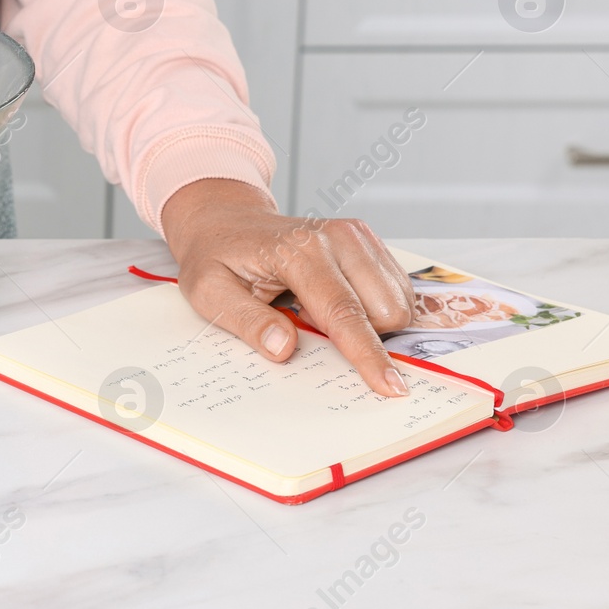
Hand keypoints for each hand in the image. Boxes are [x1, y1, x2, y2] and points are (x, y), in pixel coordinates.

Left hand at [161, 179, 416, 397]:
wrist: (227, 222)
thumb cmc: (217, 257)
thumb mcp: (210, 294)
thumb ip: (247, 321)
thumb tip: (284, 347)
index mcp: (300, 251)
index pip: (344, 312)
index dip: (368, 354)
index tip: (391, 387)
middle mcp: (338, 238)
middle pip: (385, 310)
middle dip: (359, 334)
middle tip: (305, 320)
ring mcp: (358, 236)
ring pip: (398, 302)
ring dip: (365, 320)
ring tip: (315, 306)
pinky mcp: (369, 242)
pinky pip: (396, 291)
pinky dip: (370, 306)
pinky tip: (332, 296)